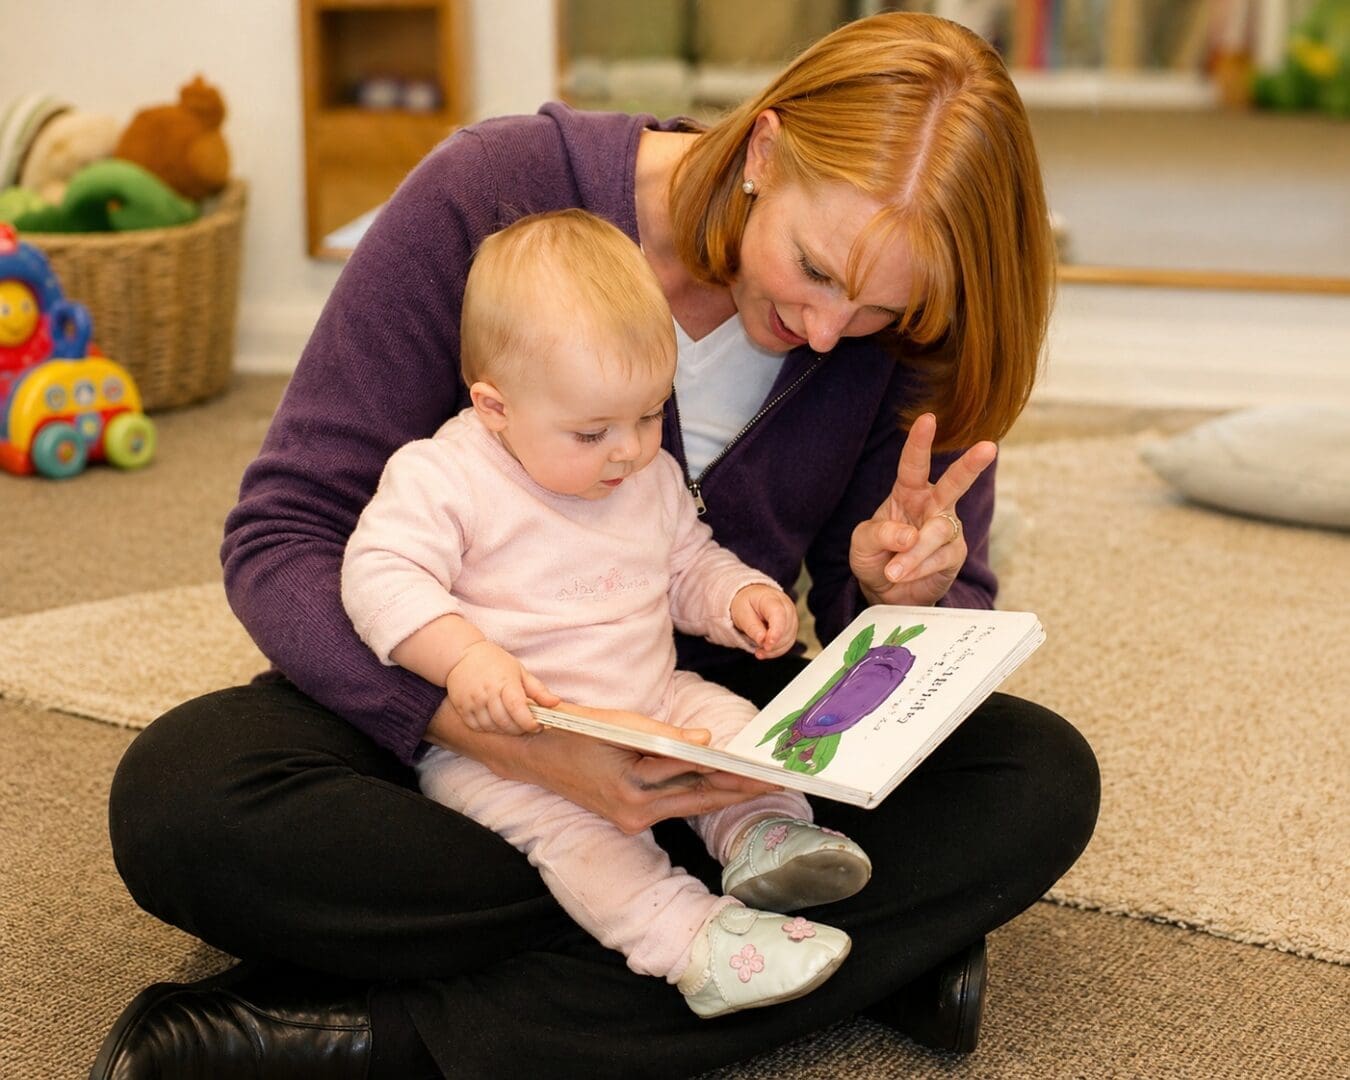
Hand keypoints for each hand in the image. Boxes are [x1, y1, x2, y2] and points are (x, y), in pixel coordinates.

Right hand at [425, 699, 778, 833]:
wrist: (534, 754)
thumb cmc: (575, 731)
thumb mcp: (618, 724)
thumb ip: (663, 735)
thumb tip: (706, 741)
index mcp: (631, 787)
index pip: (692, 777)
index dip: (731, 774)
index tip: (761, 769)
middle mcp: (634, 810)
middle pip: (698, 798)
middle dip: (738, 789)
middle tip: (774, 780)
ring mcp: (632, 819)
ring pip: (689, 804)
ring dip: (723, 793)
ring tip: (757, 783)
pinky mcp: (629, 819)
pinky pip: (673, 805)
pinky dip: (699, 793)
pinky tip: (722, 785)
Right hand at [445, 641, 559, 734]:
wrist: (462, 656)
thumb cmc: (495, 662)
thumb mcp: (519, 671)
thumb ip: (538, 690)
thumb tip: (555, 703)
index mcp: (504, 682)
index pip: (518, 709)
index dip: (529, 722)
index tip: (537, 726)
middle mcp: (487, 693)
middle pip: (506, 722)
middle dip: (520, 729)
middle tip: (526, 725)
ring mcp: (473, 701)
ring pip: (492, 727)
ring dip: (505, 730)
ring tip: (511, 721)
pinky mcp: (462, 708)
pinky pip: (478, 727)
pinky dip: (489, 728)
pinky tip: (495, 720)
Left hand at [730, 584, 799, 658]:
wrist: (753, 599)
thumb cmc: (747, 603)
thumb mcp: (742, 613)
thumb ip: (752, 627)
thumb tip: (762, 640)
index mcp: (772, 599)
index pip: (779, 615)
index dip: (775, 632)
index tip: (767, 646)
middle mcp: (786, 607)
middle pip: (786, 630)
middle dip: (772, 643)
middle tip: (757, 647)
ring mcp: (791, 618)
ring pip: (789, 639)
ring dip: (773, 649)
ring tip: (758, 649)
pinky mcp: (792, 629)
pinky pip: (788, 644)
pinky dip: (776, 651)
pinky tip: (765, 651)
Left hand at [849, 412, 996, 606]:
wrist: (887, 592)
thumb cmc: (876, 557)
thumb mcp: (863, 542)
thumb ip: (880, 533)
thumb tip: (910, 536)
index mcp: (908, 492)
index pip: (913, 465)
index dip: (919, 442)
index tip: (928, 419)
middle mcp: (932, 505)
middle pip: (954, 483)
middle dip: (971, 465)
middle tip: (988, 448)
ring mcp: (947, 529)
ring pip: (938, 532)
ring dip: (914, 553)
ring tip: (893, 571)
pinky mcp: (954, 555)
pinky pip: (940, 558)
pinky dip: (919, 567)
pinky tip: (904, 575)